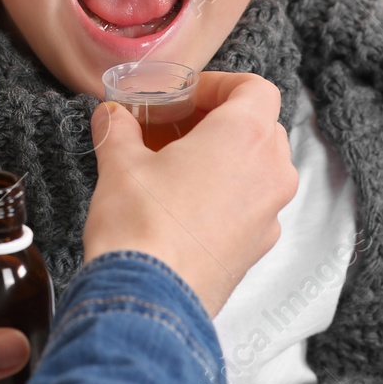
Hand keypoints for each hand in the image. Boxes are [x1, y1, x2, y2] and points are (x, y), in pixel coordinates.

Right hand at [82, 70, 297, 316]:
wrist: (149, 299)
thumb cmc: (141, 227)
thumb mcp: (119, 163)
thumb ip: (118, 129)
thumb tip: (112, 116)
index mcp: (245, 137)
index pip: (255, 88)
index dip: (220, 84)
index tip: (186, 95)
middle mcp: (270, 173)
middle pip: (260, 126)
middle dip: (218, 120)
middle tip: (175, 126)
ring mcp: (270, 214)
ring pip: (259, 167)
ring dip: (225, 157)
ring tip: (175, 165)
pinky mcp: (258, 248)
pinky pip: (252, 205)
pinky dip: (227, 194)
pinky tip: (183, 204)